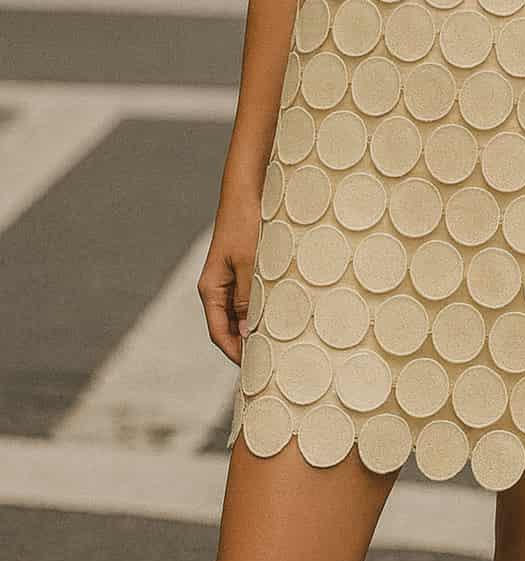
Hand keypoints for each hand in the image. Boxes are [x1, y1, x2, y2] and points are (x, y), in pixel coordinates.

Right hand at [196, 189, 261, 366]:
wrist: (246, 192)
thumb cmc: (246, 224)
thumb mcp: (249, 263)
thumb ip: (247, 297)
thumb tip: (247, 330)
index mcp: (211, 290)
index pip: (219, 333)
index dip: (235, 353)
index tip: (254, 368)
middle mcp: (217, 288)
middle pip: (228, 328)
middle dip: (245, 345)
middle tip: (270, 362)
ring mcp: (229, 279)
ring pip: (239, 313)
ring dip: (254, 328)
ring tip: (277, 344)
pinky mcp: (242, 270)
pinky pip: (248, 298)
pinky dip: (259, 310)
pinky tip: (277, 315)